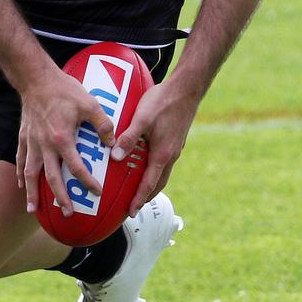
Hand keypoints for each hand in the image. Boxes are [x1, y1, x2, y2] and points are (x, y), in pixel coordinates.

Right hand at [17, 69, 115, 216]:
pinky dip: (20, 173)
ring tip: (33, 210)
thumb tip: (113, 143)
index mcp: (62, 139)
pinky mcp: (24, 135)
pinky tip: (21, 184)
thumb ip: (102, 124)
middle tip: (68, 213)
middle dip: (60, 197)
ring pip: (30, 173)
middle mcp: (45, 145)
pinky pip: (21, 158)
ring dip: (32, 193)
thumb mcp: (89, 103)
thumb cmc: (64, 89)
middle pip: (51, 177)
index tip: (97, 192)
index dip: (87, 182)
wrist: (36, 78)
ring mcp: (32, 141)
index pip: (76, 168)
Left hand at [111, 80, 197, 216]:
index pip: (149, 184)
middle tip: (134, 206)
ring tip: (140, 189)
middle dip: (146, 196)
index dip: (139, 199)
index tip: (131, 212)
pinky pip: (165, 161)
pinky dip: (156, 169)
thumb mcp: (142, 119)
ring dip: (152, 183)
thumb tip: (115, 157)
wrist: (186, 89)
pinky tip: (148, 162)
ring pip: (163, 172)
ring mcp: (175, 147)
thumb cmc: (163, 101)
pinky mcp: (175, 139)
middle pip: (158, 183)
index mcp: (162, 154)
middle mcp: (171, 155)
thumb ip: (128, 138)